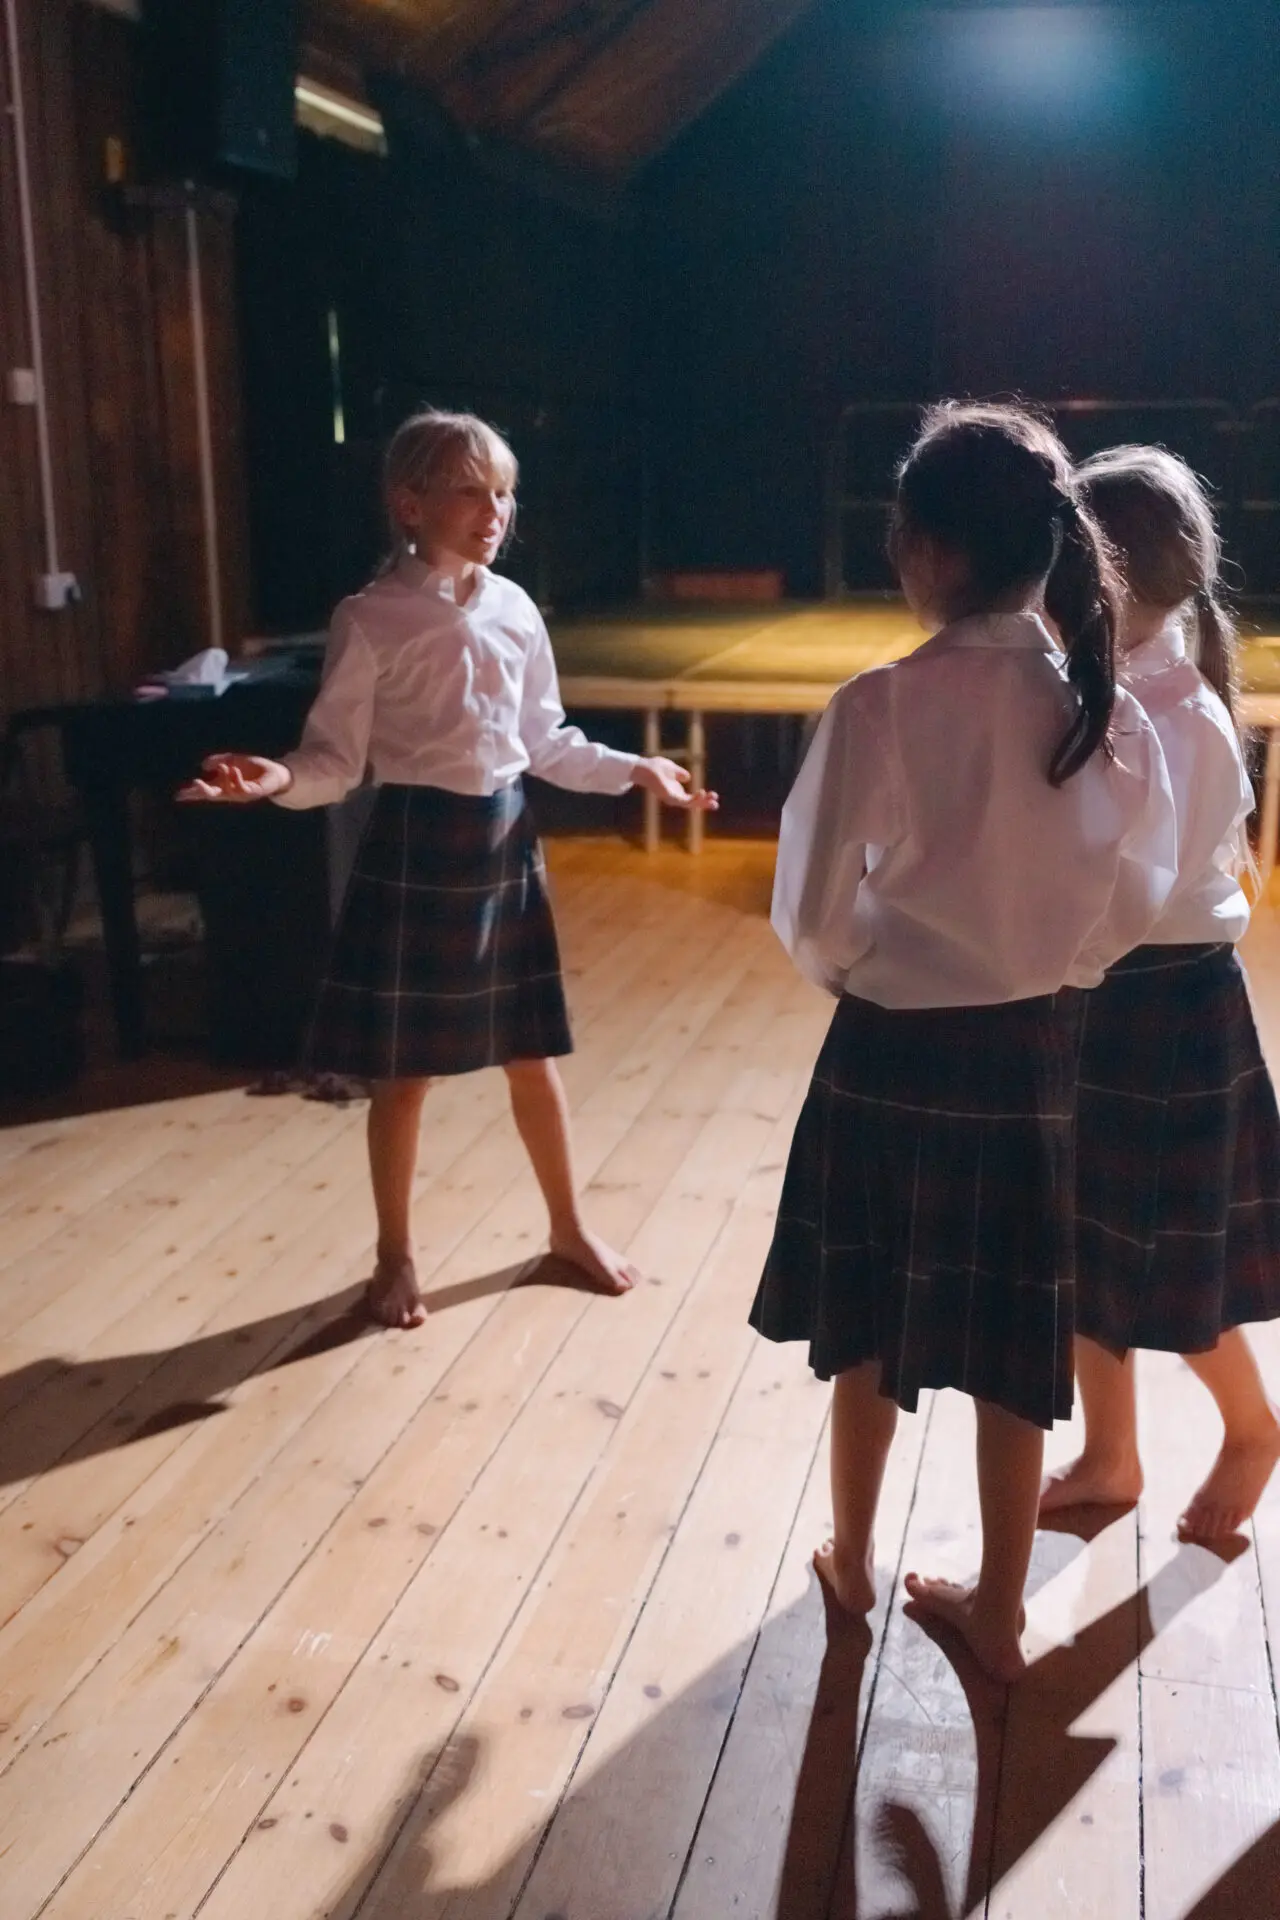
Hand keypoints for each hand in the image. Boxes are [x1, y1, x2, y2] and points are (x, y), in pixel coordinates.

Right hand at [176, 752, 293, 802]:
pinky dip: (236, 779)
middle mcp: (231, 792)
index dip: (192, 793)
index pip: (205, 790)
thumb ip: (219, 761)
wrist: (276, 773)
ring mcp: (242, 793)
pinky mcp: (253, 792)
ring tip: (222, 767)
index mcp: (224, 785)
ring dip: (222, 780)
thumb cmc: (255, 768)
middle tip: (194, 785)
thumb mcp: (233, 760)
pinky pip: (242, 788)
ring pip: (227, 792)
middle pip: (213, 795)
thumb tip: (203, 765)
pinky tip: (232, 769)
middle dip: (203, 792)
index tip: (178, 796)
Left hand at [632, 756, 718, 812]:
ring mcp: (671, 798)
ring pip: (690, 804)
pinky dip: (694, 799)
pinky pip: (684, 800)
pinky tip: (702, 793)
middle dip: (704, 804)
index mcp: (675, 791)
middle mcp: (674, 796)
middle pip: (692, 803)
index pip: (691, 798)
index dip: (702, 798)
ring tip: (712, 798)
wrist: (643, 767)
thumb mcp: (671, 768)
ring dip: (702, 802)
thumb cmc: (654, 767)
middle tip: (716, 803)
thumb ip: (679, 773)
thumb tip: (687, 777)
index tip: (713, 795)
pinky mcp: (669, 797)